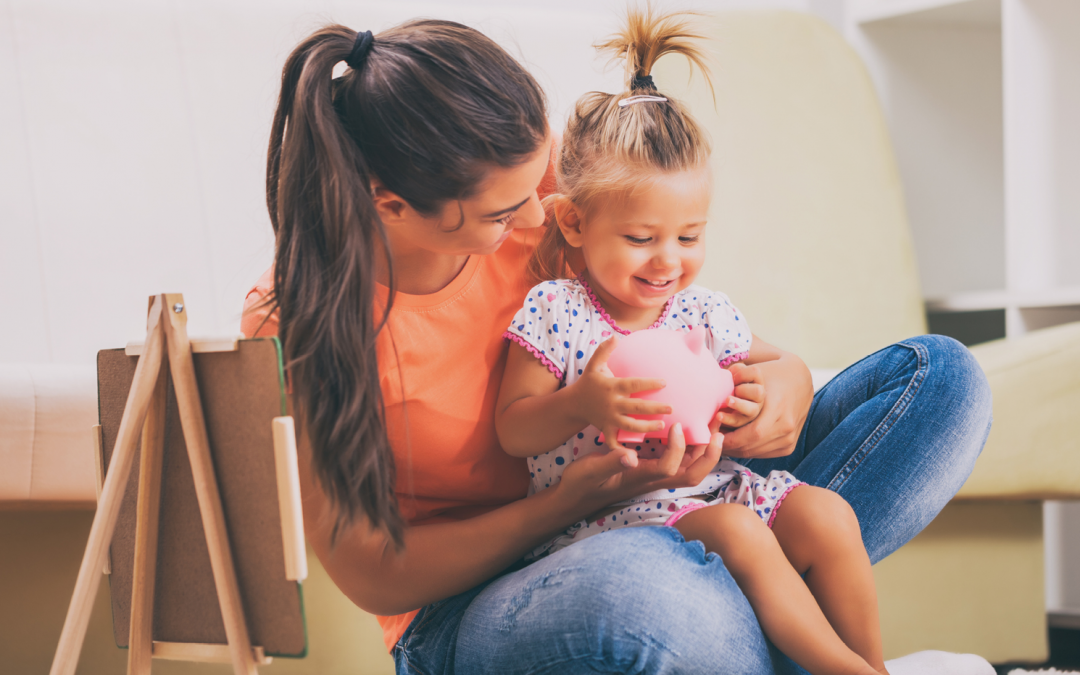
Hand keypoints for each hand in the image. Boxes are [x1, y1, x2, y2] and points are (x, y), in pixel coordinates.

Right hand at [555, 424, 722, 511]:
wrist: (575, 496)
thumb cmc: (582, 483)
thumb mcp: (591, 470)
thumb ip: (610, 463)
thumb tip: (630, 456)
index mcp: (640, 478)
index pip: (669, 468)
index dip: (678, 448)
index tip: (676, 425)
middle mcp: (652, 479)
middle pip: (691, 474)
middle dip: (709, 455)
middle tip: (718, 430)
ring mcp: (653, 477)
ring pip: (689, 469)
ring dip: (705, 451)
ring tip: (713, 427)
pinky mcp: (650, 471)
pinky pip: (679, 462)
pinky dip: (691, 448)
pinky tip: (690, 430)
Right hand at [571, 337, 671, 451]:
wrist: (574, 403)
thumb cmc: (589, 382)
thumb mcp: (594, 364)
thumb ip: (604, 350)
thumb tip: (616, 336)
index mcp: (612, 386)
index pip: (633, 384)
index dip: (649, 384)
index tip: (664, 382)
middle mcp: (612, 403)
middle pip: (636, 407)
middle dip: (654, 408)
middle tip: (671, 408)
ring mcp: (609, 418)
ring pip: (630, 425)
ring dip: (646, 427)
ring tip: (661, 425)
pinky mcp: (607, 429)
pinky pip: (615, 441)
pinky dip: (623, 449)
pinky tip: (637, 454)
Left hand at [720, 345, 811, 458]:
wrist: (801, 379)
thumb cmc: (772, 374)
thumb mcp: (753, 374)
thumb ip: (733, 385)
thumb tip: (711, 398)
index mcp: (778, 409)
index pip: (751, 434)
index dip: (729, 438)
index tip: (712, 433)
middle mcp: (786, 426)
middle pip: (751, 446)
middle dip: (728, 445)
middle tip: (711, 439)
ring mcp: (789, 438)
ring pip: (755, 452)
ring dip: (735, 449)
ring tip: (718, 441)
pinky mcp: (789, 446)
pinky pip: (763, 454)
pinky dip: (747, 450)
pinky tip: (733, 443)